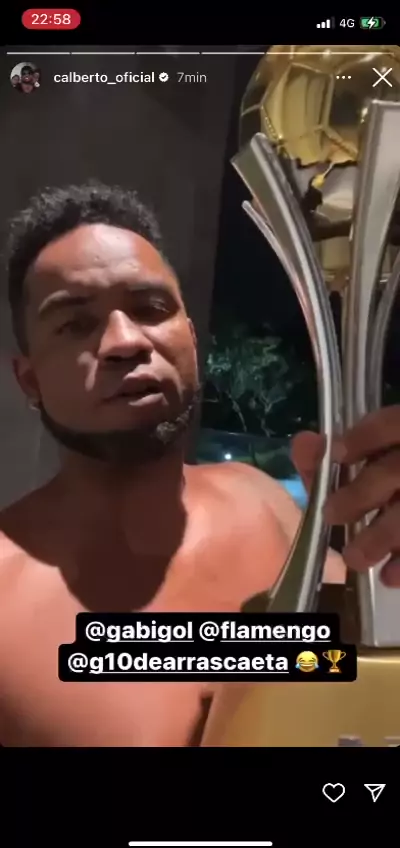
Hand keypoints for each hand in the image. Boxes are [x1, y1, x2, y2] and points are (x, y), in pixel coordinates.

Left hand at [291, 406, 399, 587]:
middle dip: (363, 493)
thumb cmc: (383, 476)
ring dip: (384, 535)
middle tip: (331, 515)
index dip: (366, 437)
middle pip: (397, 471)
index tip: (337, 455)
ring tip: (354, 558)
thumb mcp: (362, 462)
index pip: (392, 424)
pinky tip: (389, 577)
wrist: (399, 498)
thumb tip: (302, 443)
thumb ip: (330, 455)